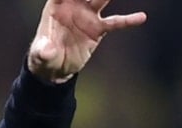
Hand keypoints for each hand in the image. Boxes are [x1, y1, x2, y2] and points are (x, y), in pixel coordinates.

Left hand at [28, 0, 146, 81]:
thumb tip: (47, 51)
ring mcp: (87, 16)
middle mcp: (73, 6)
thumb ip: (43, 51)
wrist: (54, 68)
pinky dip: (128, 20)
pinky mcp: (97, 29)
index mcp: (55, 5)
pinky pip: (115, 23)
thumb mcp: (40, 55)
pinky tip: (141, 17)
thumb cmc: (43, 55)